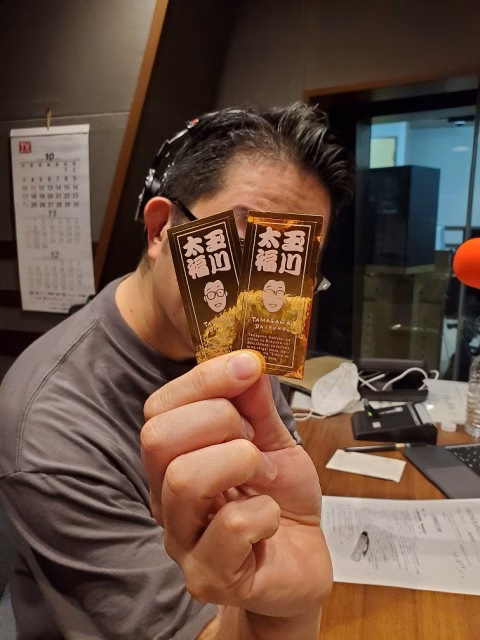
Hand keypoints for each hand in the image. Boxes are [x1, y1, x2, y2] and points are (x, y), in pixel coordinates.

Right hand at [141, 350, 331, 619]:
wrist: (300, 563)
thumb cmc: (281, 501)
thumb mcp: (274, 441)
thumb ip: (257, 404)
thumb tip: (246, 359)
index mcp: (174, 458)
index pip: (158, 407)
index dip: (204, 379)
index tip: (249, 367)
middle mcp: (165, 497)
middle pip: (158, 438)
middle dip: (221, 422)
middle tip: (255, 441)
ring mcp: (182, 541)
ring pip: (186, 479)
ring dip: (242, 463)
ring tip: (264, 477)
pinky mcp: (208, 577)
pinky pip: (231, 526)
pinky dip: (265, 512)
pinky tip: (270, 519)